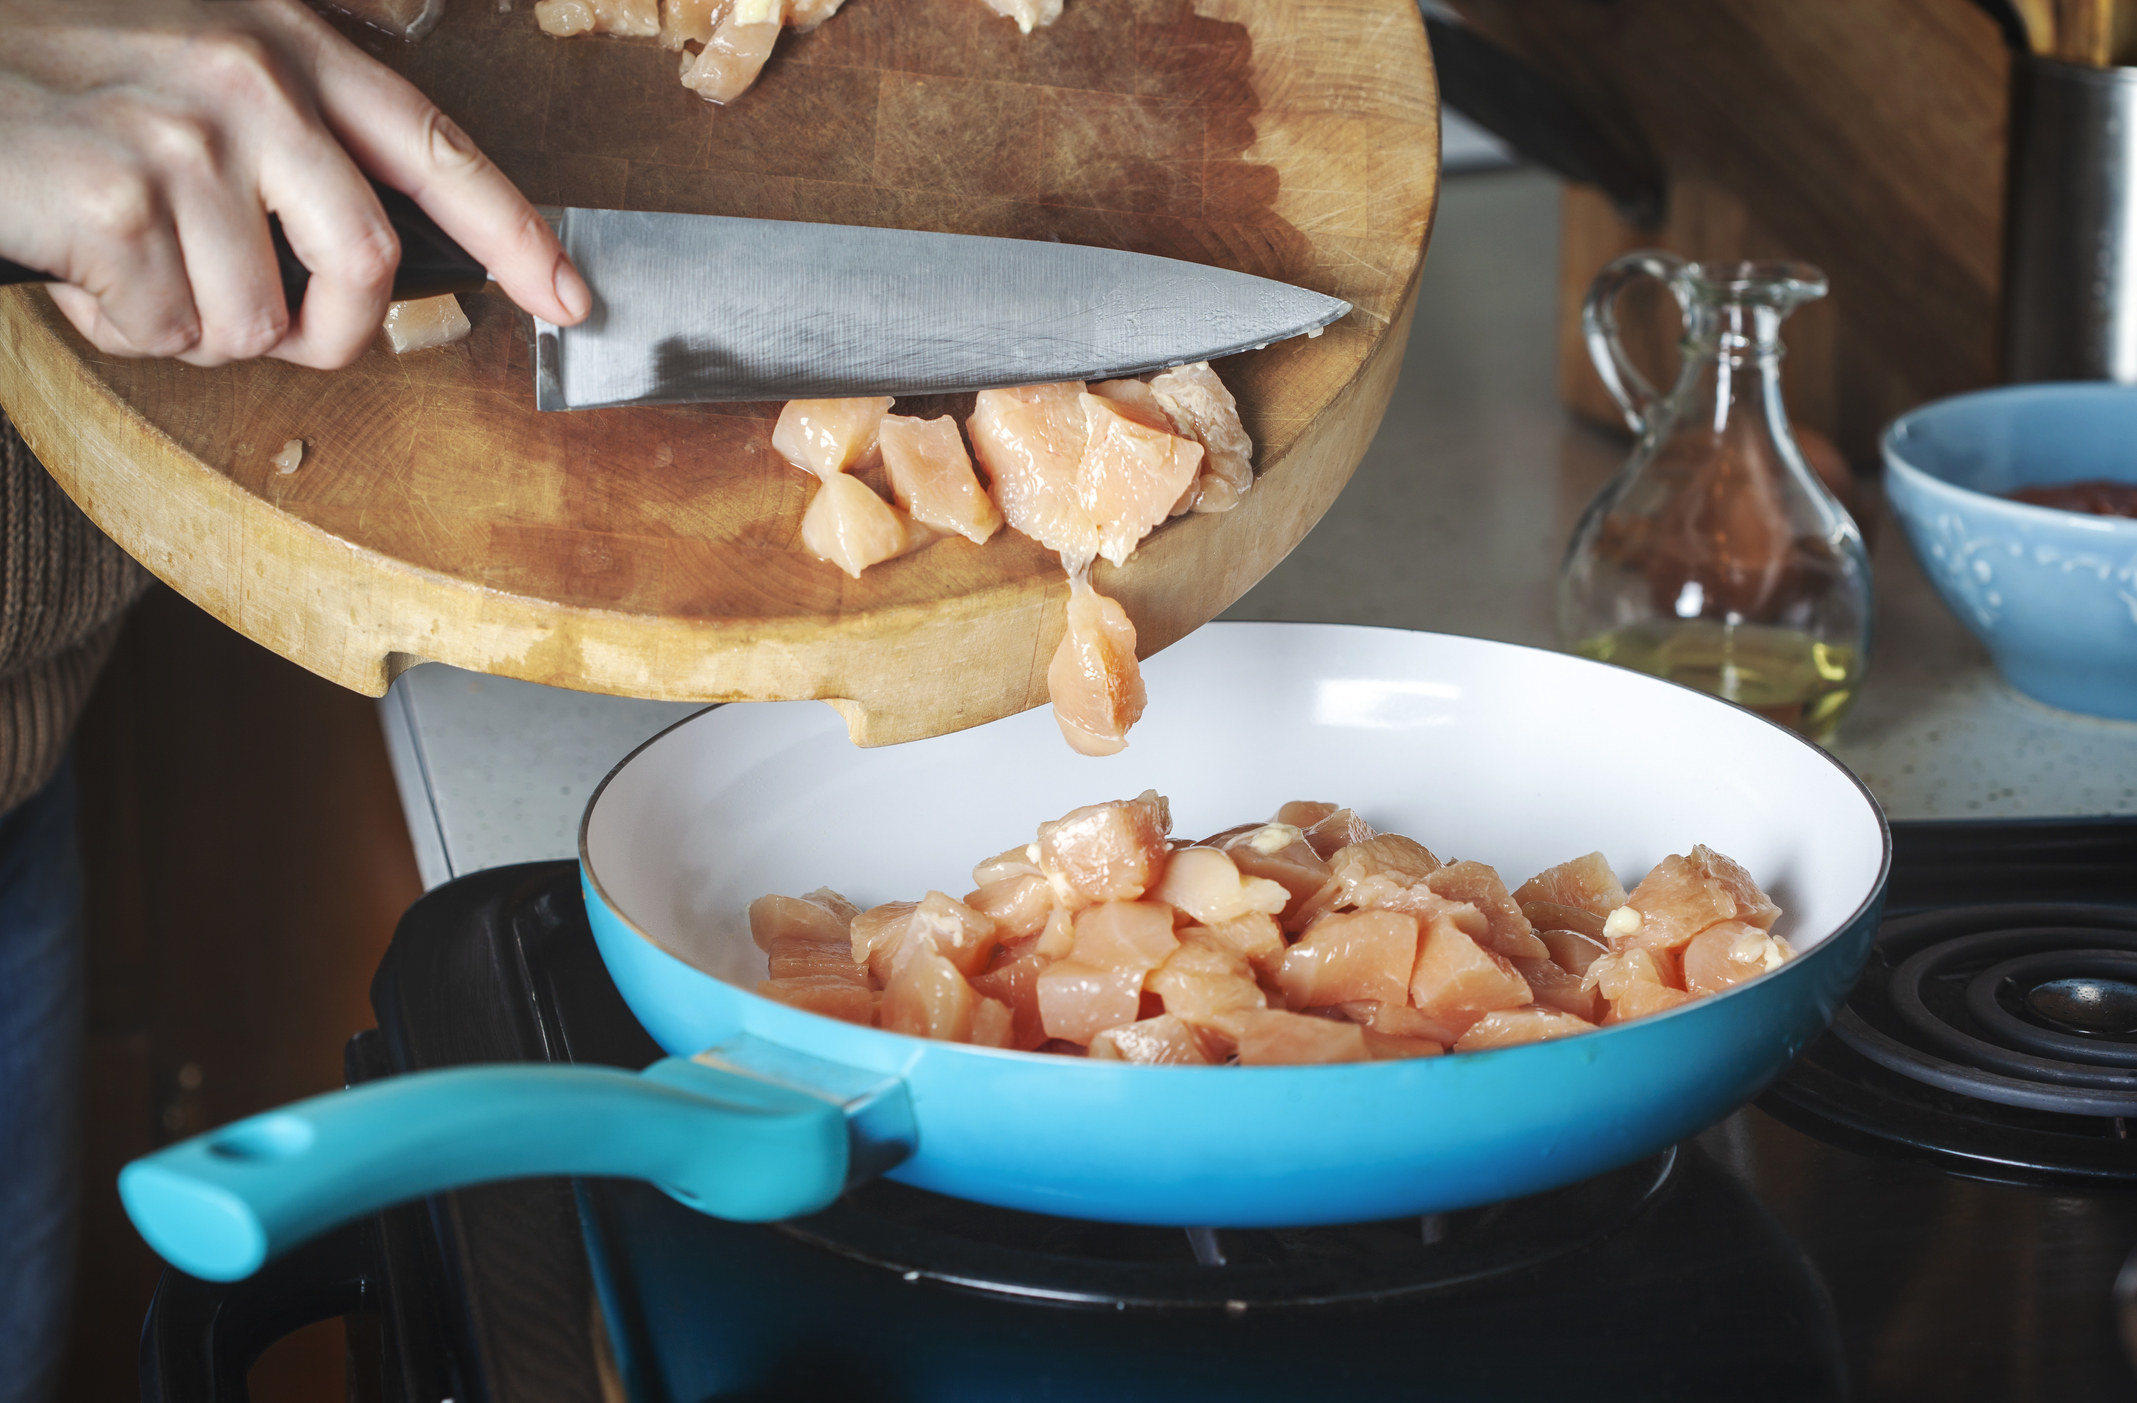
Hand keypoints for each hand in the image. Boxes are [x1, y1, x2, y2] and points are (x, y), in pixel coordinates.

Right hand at [0, 0, 590, 368]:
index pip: (435, 145)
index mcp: (285, 41)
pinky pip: (167, 332)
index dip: (514, 232)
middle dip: (327, 329)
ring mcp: (184, 138)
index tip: (570, 296)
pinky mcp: (118, 204)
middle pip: (365, 262)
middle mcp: (249, 78)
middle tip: (268, 326)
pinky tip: (82, 270)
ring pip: (256, 319)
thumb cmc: (51, 75)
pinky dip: (122, 329)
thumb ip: (291, 116)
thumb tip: (379, 223)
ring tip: (131, 265)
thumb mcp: (187, 47)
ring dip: (196, 328)